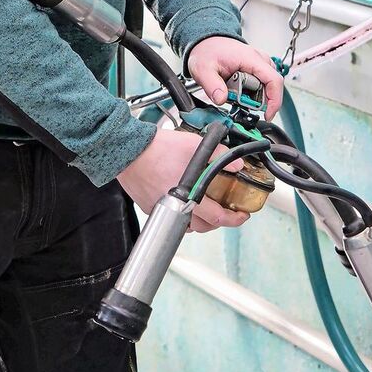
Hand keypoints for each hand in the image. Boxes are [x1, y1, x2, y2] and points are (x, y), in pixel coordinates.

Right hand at [117, 126, 248, 233]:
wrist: (130, 150)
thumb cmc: (158, 149)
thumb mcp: (194, 145)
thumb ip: (218, 155)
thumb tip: (237, 164)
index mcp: (189, 195)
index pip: (218, 217)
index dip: (234, 219)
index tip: (242, 214)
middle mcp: (176, 207)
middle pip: (204, 226)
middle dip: (219, 220)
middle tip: (226, 210)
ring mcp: (162, 209)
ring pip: (187, 224)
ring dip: (200, 219)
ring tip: (206, 206)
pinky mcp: (149, 207)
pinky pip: (171, 216)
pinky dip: (182, 213)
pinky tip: (184, 201)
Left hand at [187, 36, 283, 120]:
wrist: (206, 41)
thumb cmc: (207, 50)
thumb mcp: (203, 68)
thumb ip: (211, 85)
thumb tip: (221, 99)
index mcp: (250, 58)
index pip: (273, 80)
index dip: (274, 100)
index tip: (267, 114)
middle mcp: (259, 60)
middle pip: (271, 86)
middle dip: (258, 100)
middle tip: (240, 103)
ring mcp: (259, 64)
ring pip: (267, 86)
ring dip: (255, 97)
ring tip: (236, 96)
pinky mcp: (256, 69)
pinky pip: (261, 84)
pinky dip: (252, 93)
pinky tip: (239, 93)